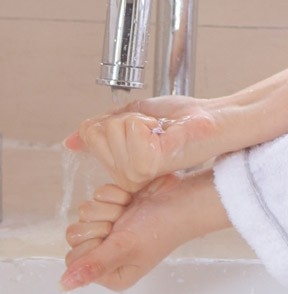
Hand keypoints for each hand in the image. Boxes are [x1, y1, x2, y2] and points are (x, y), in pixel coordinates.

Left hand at [61, 170, 229, 292]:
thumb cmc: (161, 227)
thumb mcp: (125, 248)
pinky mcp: (115, 203)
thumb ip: (94, 264)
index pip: (74, 259)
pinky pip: (98, 194)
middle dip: (99, 222)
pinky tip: (131, 198)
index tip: (110, 237)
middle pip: (76, 233)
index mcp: (110, 271)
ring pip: (85, 211)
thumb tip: (63, 284)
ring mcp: (111, 225)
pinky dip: (116, 193)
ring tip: (129, 210)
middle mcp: (107, 250)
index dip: (89, 244)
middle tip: (122, 223)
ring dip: (110, 206)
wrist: (182, 197)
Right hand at [64, 97, 220, 191]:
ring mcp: (135, 173)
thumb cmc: (180, 118)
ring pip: (113, 128)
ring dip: (139, 119)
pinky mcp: (147, 164)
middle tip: (154, 127)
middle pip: (99, 131)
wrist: (210, 119)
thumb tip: (71, 140)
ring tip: (160, 130)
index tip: (140, 124)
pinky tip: (164, 133)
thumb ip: (103, 128)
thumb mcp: (134, 117)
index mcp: (120, 165)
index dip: (114, 118)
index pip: (89, 133)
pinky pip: (130, 128)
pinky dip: (148, 120)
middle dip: (127, 117)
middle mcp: (125, 175)